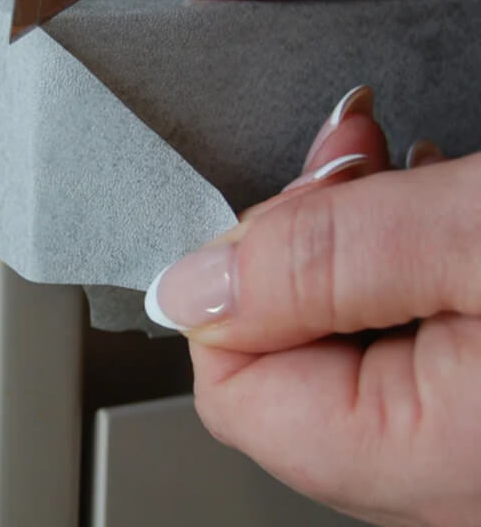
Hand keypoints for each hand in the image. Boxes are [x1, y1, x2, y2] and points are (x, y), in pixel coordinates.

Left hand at [145, 86, 480, 525]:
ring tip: (393, 168)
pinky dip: (398, 267)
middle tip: (348, 164)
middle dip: (298, 244)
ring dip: (351, 241)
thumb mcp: (470, 235)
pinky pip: (399, 341)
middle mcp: (440, 478)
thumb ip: (319, 264)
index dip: (236, 282)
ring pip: (343, 340)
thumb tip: (188, 287)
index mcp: (420, 459)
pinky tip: (428, 212)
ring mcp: (465, 448)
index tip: (279, 206)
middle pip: (283, 359)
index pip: (234, 387)